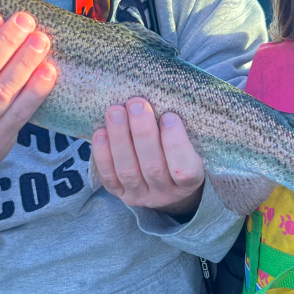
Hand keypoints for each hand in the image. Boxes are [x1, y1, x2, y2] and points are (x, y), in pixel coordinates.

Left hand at [91, 97, 204, 214]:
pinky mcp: (120, 194)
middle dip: (142, 133)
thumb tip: (163, 97)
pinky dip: (102, 154)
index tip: (170, 116)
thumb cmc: (181, 155)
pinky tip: (101, 132)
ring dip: (120, 138)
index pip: (184, 169)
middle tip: (137, 104)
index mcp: (190, 183)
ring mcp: (141, 196)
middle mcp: (165, 194)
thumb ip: (181, 130)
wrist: (167, 184)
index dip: (176, 144)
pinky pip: (109, 177)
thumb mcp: (192, 146)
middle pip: (153, 166)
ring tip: (115, 112)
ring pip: (128, 171)